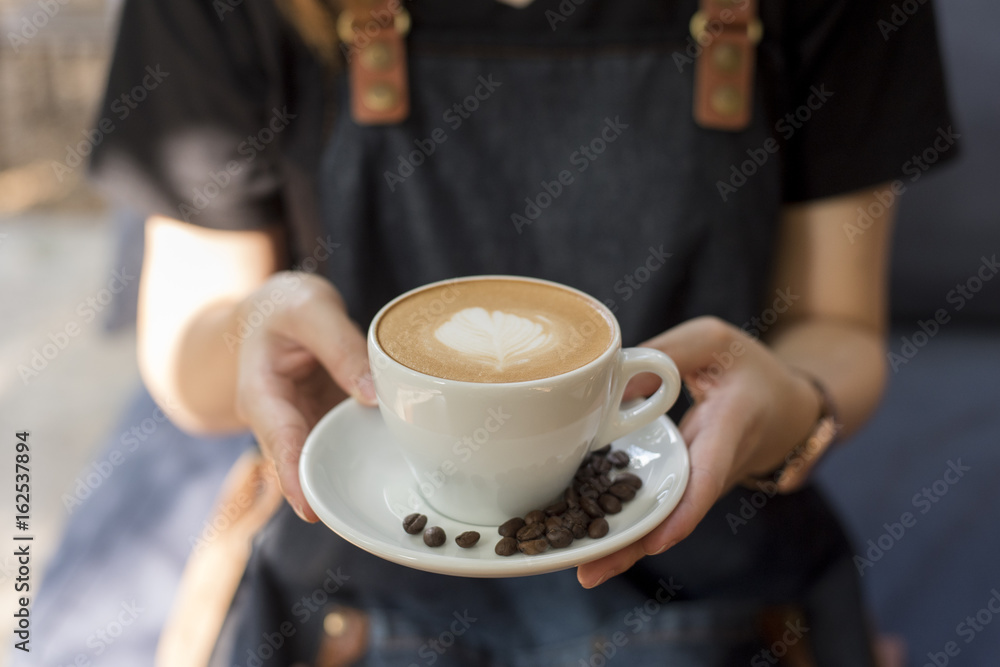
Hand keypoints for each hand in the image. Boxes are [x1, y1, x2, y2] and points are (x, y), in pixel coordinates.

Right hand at [234, 272, 376, 521]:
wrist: (273, 310)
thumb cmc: (284, 308)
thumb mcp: (310, 310)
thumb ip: (341, 347)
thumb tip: (373, 395)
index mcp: (261, 394)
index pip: (278, 440)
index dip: (292, 476)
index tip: (310, 509)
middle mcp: (280, 420)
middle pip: (303, 463)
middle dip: (329, 490)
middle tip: (361, 520)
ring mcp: (304, 425)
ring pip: (326, 459)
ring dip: (353, 477)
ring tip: (388, 504)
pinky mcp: (326, 423)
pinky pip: (345, 444)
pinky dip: (368, 452)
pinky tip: (402, 467)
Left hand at [576, 316, 820, 587]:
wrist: (785, 409)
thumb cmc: (748, 370)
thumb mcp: (713, 342)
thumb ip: (665, 354)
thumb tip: (611, 382)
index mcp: (730, 426)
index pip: (709, 472)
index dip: (684, 509)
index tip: (656, 539)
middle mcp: (713, 466)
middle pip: (673, 515)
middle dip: (635, 547)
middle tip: (588, 573)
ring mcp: (696, 482)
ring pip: (660, 520)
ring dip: (622, 547)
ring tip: (578, 569)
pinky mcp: (680, 485)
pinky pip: (654, 508)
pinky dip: (622, 524)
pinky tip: (583, 539)